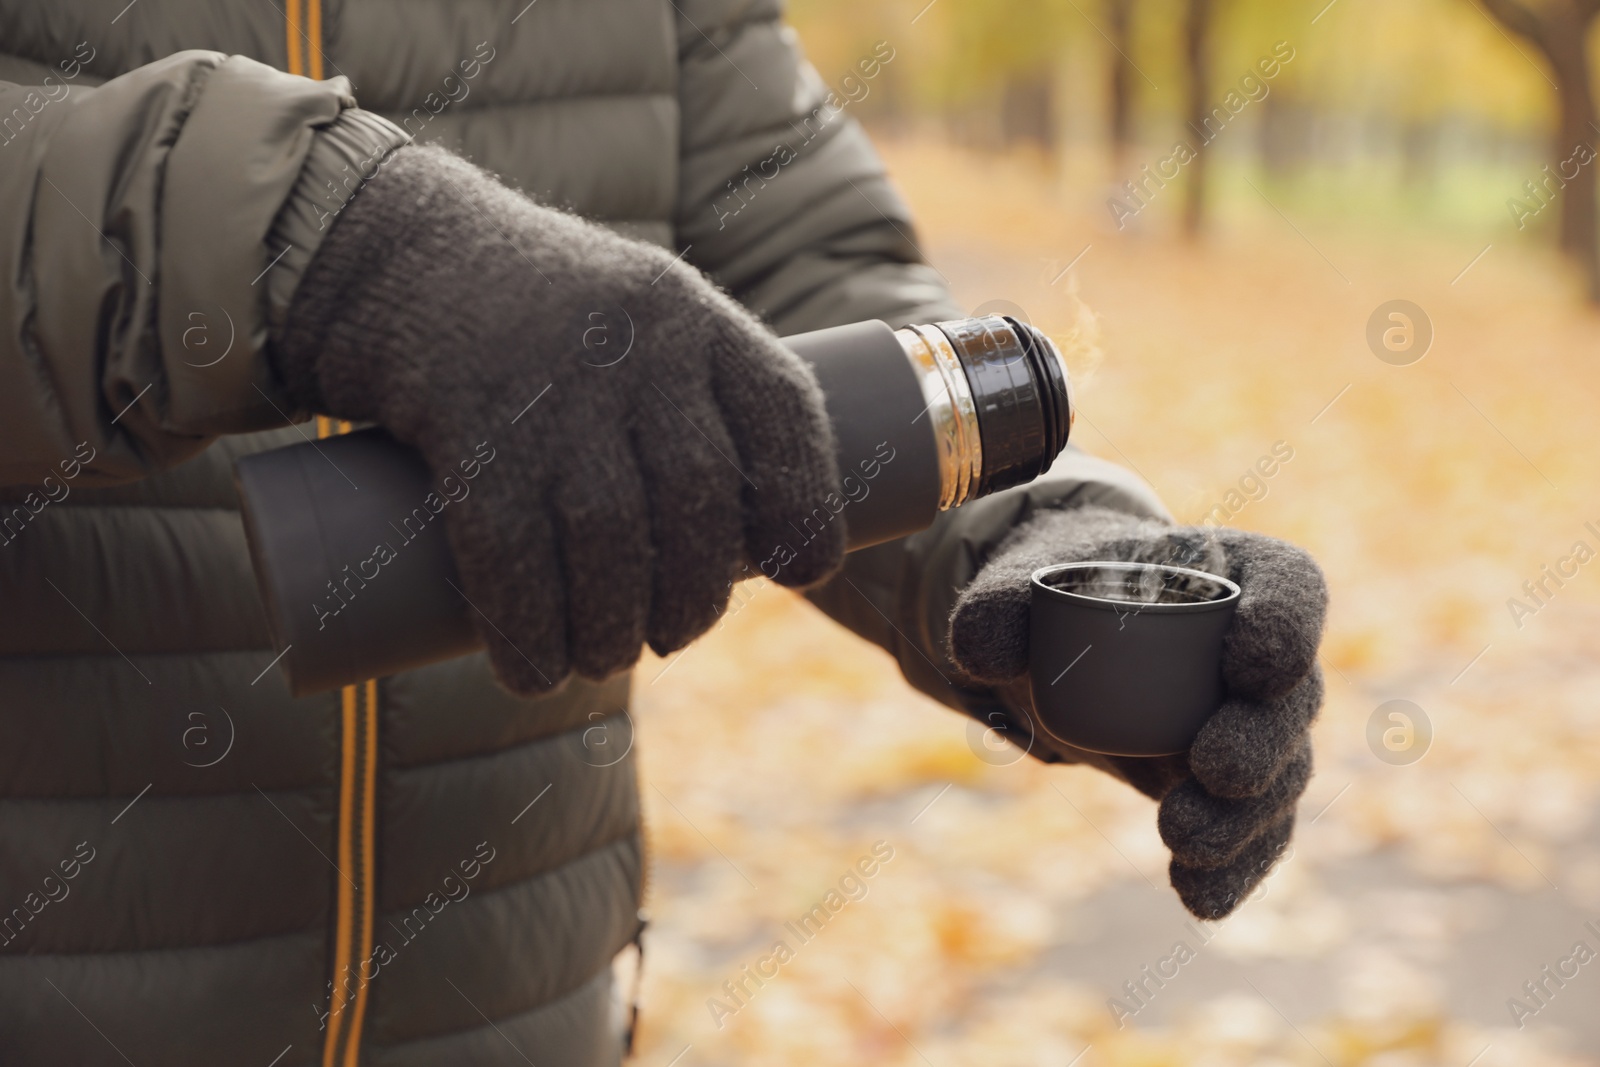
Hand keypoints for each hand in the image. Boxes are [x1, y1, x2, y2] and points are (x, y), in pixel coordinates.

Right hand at [274, 145, 844, 693]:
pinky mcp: (465, 416)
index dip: (809, 503)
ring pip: (610, 533)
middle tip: (675, 638)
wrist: (389, 251)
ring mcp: (551, 376)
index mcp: (691, 310)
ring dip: (613, 627)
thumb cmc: (530, 315)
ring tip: (604, 659)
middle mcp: (635, 336)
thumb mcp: (625, 317)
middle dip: (696, 594)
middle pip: (698, 493)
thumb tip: (730, 551)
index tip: (806, 570)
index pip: (785, 409)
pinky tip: (535, 672)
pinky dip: (528, 628)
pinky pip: (510, 547)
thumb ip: (681, 402)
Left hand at [947, 505, 1326, 918]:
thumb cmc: (1057, 592)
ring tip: (1184, 841)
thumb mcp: (1020, 584)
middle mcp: (1263, 650)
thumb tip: (977, 648)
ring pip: (1280, 775)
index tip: (1250, 666)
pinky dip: (1233, 869)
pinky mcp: (1237, 788)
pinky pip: (1254, 833)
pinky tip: (1199, 898)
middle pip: (1293, 696)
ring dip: (1244, 819)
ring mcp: (1258, 723)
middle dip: (1263, 741)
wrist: (1062, 641)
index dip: (1286, 623)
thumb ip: (996, 605)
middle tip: (1214, 770)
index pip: (1289, 585)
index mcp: (1232, 572)